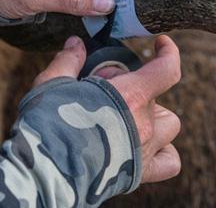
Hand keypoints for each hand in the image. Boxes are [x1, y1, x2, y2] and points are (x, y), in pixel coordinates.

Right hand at [33, 35, 182, 182]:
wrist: (46, 171)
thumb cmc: (50, 125)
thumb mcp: (53, 83)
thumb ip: (69, 61)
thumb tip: (75, 44)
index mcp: (130, 96)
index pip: (166, 69)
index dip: (168, 52)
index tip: (161, 43)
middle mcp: (144, 123)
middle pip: (154, 95)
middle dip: (132, 87)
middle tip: (104, 91)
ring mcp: (145, 149)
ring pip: (169, 125)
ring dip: (154, 115)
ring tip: (127, 115)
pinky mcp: (139, 173)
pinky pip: (169, 161)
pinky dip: (164, 151)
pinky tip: (146, 145)